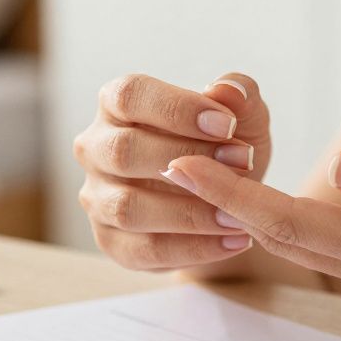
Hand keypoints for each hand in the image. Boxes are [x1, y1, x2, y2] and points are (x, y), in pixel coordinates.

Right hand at [73, 73, 271, 270]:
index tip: (228, 125)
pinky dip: (194, 248)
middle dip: (187, 159)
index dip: (176, 109)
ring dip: (189, 212)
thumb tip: (227, 90)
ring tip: (238, 214)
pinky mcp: (111, 242)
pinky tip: (234, 240)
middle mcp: (97, 148)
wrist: (227, 202)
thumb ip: (240, 94)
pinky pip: (145, 250)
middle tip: (241, 165)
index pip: (130, 95)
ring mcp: (98, 198)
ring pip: (129, 208)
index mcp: (117, 105)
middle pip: (123, 151)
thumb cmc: (224, 148)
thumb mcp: (243, 117)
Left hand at [159, 147, 340, 301]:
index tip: (186, 164)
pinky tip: (256, 189)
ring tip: (196, 170)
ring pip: (297, 236)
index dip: (235, 192)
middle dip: (223, 199)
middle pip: (282, 233)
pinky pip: (319, 233)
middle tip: (167, 161)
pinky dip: (279, 209)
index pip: (294, 223)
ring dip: (245, 204)